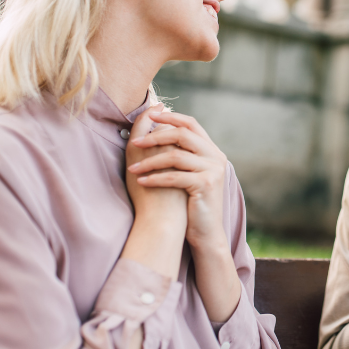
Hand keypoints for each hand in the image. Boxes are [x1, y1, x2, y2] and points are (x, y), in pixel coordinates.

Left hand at [127, 110, 228, 250]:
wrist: (206, 232)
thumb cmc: (191, 203)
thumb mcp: (189, 173)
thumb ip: (182, 153)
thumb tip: (156, 131)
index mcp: (212, 150)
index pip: (191, 124)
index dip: (170, 117)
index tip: (150, 116)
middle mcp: (216, 157)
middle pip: (183, 134)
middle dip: (156, 136)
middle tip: (135, 143)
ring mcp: (213, 170)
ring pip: (176, 156)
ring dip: (150, 161)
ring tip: (132, 168)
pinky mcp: (206, 185)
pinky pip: (175, 176)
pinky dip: (155, 178)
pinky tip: (141, 181)